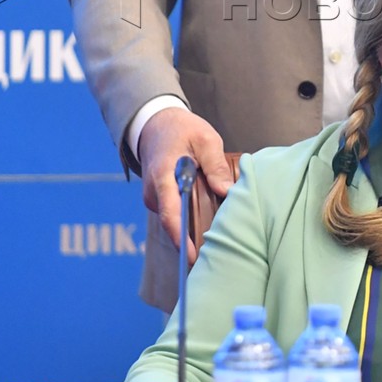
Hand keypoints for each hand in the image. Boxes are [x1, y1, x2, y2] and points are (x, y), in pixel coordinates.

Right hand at [137, 108, 233, 262]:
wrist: (156, 125)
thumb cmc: (182, 130)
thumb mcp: (204, 139)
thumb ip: (215, 164)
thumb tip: (227, 191)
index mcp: (163, 177)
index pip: (169, 214)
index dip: (180, 237)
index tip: (192, 257)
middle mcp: (154, 193)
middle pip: (172, 223)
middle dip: (191, 240)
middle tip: (218, 254)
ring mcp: (155, 198)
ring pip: (174, 220)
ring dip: (193, 230)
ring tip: (219, 241)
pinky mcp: (160, 200)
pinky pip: (175, 215)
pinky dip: (190, 220)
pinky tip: (211, 224)